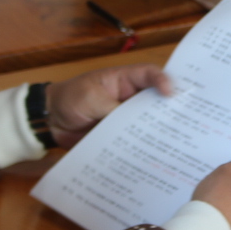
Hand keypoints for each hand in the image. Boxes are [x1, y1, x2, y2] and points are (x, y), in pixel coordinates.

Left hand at [43, 65, 173, 147]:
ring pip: (146, 123)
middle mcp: (128, 98)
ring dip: (156, 131)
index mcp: (123, 80)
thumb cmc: (69, 99)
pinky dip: (141, 147)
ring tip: (170, 142)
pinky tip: (150, 155)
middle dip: (167, 109)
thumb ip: (113, 109)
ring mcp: (124, 118)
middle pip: (154, 100)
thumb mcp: (91, 99)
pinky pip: (134, 140)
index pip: (149, 74)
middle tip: (181, 121)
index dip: (163, 81)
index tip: (171, 94)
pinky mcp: (118, 135)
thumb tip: (136, 125)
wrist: (49, 121)